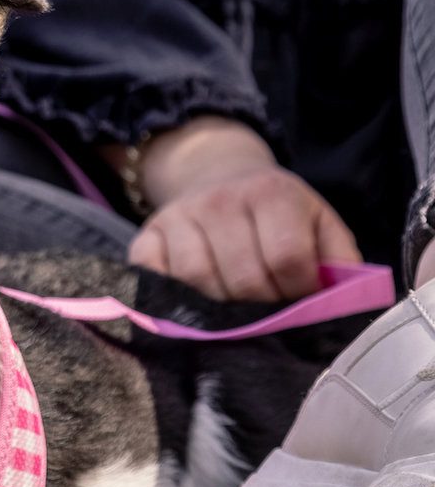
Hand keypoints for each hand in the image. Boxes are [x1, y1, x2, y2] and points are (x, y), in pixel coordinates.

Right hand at [123, 118, 360, 301]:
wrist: (215, 173)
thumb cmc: (275, 213)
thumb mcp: (318, 223)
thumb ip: (339, 262)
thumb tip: (340, 306)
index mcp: (271, 192)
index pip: (286, 258)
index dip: (298, 293)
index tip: (300, 302)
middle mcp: (220, 199)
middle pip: (242, 278)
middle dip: (261, 308)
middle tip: (268, 313)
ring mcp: (178, 216)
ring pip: (197, 282)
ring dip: (219, 309)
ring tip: (234, 310)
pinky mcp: (146, 235)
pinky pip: (154, 279)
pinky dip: (170, 298)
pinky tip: (192, 301)